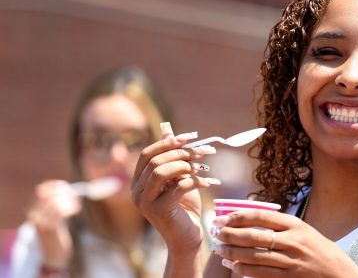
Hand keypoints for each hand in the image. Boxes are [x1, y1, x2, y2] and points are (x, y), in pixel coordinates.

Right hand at [27, 180, 80, 267]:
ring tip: (77, 204)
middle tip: (75, 194)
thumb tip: (72, 189)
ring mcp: (39, 222)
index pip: (40, 190)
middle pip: (48, 196)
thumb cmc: (55, 228)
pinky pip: (60, 213)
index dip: (54, 185)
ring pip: (55, 204)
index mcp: (31, 208)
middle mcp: (32, 214)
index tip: (66, 186)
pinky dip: (70, 208)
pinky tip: (76, 210)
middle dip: (64, 193)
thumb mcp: (52, 213)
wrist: (52, 251)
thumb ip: (58, 200)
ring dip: (69, 201)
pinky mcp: (49, 229)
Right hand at [131, 135, 218, 254]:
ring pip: (161, 171)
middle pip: (155, 161)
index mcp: (138, 182)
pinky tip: (208, 182)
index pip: (146, 155)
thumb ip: (173, 160)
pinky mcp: (159, 210)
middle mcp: (136, 192)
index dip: (166, 143)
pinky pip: (178, 186)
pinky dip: (196, 181)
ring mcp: (145, 202)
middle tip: (200, 153)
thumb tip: (170, 132)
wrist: (187, 238)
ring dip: (185, 166)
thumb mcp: (178, 180)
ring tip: (202, 168)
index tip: (187, 139)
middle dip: (180, 153)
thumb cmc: (184, 208)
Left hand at [210, 210, 357, 277]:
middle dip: (230, 234)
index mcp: (295, 224)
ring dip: (232, 252)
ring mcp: (290, 261)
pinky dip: (243, 269)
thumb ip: (280, 225)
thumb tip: (249, 218)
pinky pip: (260, 274)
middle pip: (253, 236)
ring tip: (219, 249)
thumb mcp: (303, 230)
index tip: (223, 217)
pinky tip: (232, 265)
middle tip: (216, 232)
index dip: (238, 216)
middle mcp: (292, 241)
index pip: (261, 216)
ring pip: (254, 256)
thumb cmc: (318, 249)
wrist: (339, 273)